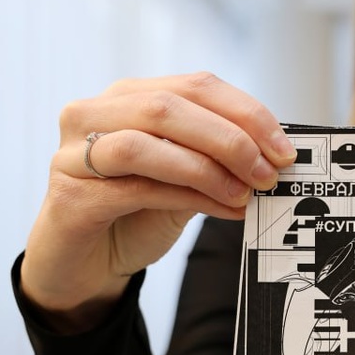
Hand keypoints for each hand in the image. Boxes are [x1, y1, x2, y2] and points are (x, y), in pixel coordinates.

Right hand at [20, 72, 296, 330]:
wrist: (85, 269)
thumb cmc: (134, 217)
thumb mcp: (185, 180)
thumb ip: (217, 160)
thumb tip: (274, 156)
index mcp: (128, 97)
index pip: (195, 86)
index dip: (246, 113)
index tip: (285, 148)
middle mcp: (93, 114)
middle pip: (168, 107)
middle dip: (229, 139)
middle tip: (269, 172)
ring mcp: (73, 154)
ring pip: (143, 143)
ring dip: (205, 168)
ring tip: (243, 193)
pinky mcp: (70, 196)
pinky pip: (133, 189)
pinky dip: (186, 198)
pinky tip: (220, 210)